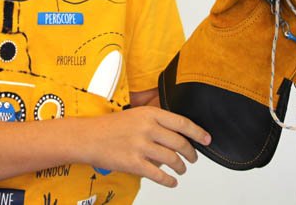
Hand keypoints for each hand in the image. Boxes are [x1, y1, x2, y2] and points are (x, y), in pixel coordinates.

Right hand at [75, 106, 210, 186]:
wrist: (88, 137)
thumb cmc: (111, 127)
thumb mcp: (136, 115)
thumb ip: (156, 122)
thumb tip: (179, 133)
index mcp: (149, 114)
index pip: (182, 122)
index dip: (198, 132)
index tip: (207, 139)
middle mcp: (147, 128)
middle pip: (180, 143)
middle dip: (191, 153)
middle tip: (193, 158)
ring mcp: (141, 146)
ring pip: (172, 160)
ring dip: (181, 167)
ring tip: (181, 169)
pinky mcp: (134, 163)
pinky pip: (159, 175)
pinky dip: (169, 180)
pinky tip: (172, 181)